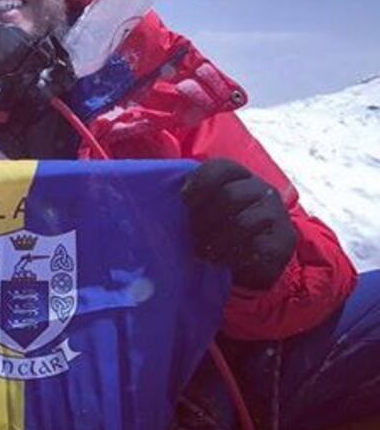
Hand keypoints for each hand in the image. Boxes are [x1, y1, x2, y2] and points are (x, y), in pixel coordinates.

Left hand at [181, 158, 295, 289]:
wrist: (255, 255)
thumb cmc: (218, 225)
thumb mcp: (202, 205)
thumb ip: (184, 194)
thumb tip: (144, 188)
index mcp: (239, 174)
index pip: (222, 168)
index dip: (200, 183)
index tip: (184, 201)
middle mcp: (261, 188)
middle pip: (231, 196)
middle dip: (205, 219)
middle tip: (192, 236)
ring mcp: (276, 213)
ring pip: (243, 223)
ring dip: (216, 241)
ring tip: (203, 252)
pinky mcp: (284, 240)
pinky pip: (257, 247)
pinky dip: (234, 257)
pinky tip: (223, 261)